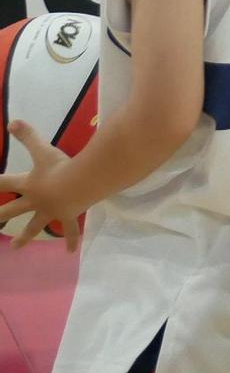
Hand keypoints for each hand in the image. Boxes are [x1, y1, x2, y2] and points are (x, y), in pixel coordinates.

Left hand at [0, 121, 82, 250]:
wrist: (79, 185)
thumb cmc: (60, 166)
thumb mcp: (43, 150)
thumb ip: (28, 136)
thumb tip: (12, 121)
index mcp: (28, 185)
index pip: (4, 183)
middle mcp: (35, 201)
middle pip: (12, 210)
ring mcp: (50, 211)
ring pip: (34, 226)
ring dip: (24, 238)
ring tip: (15, 248)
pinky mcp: (68, 216)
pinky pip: (69, 230)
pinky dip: (70, 240)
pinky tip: (69, 252)